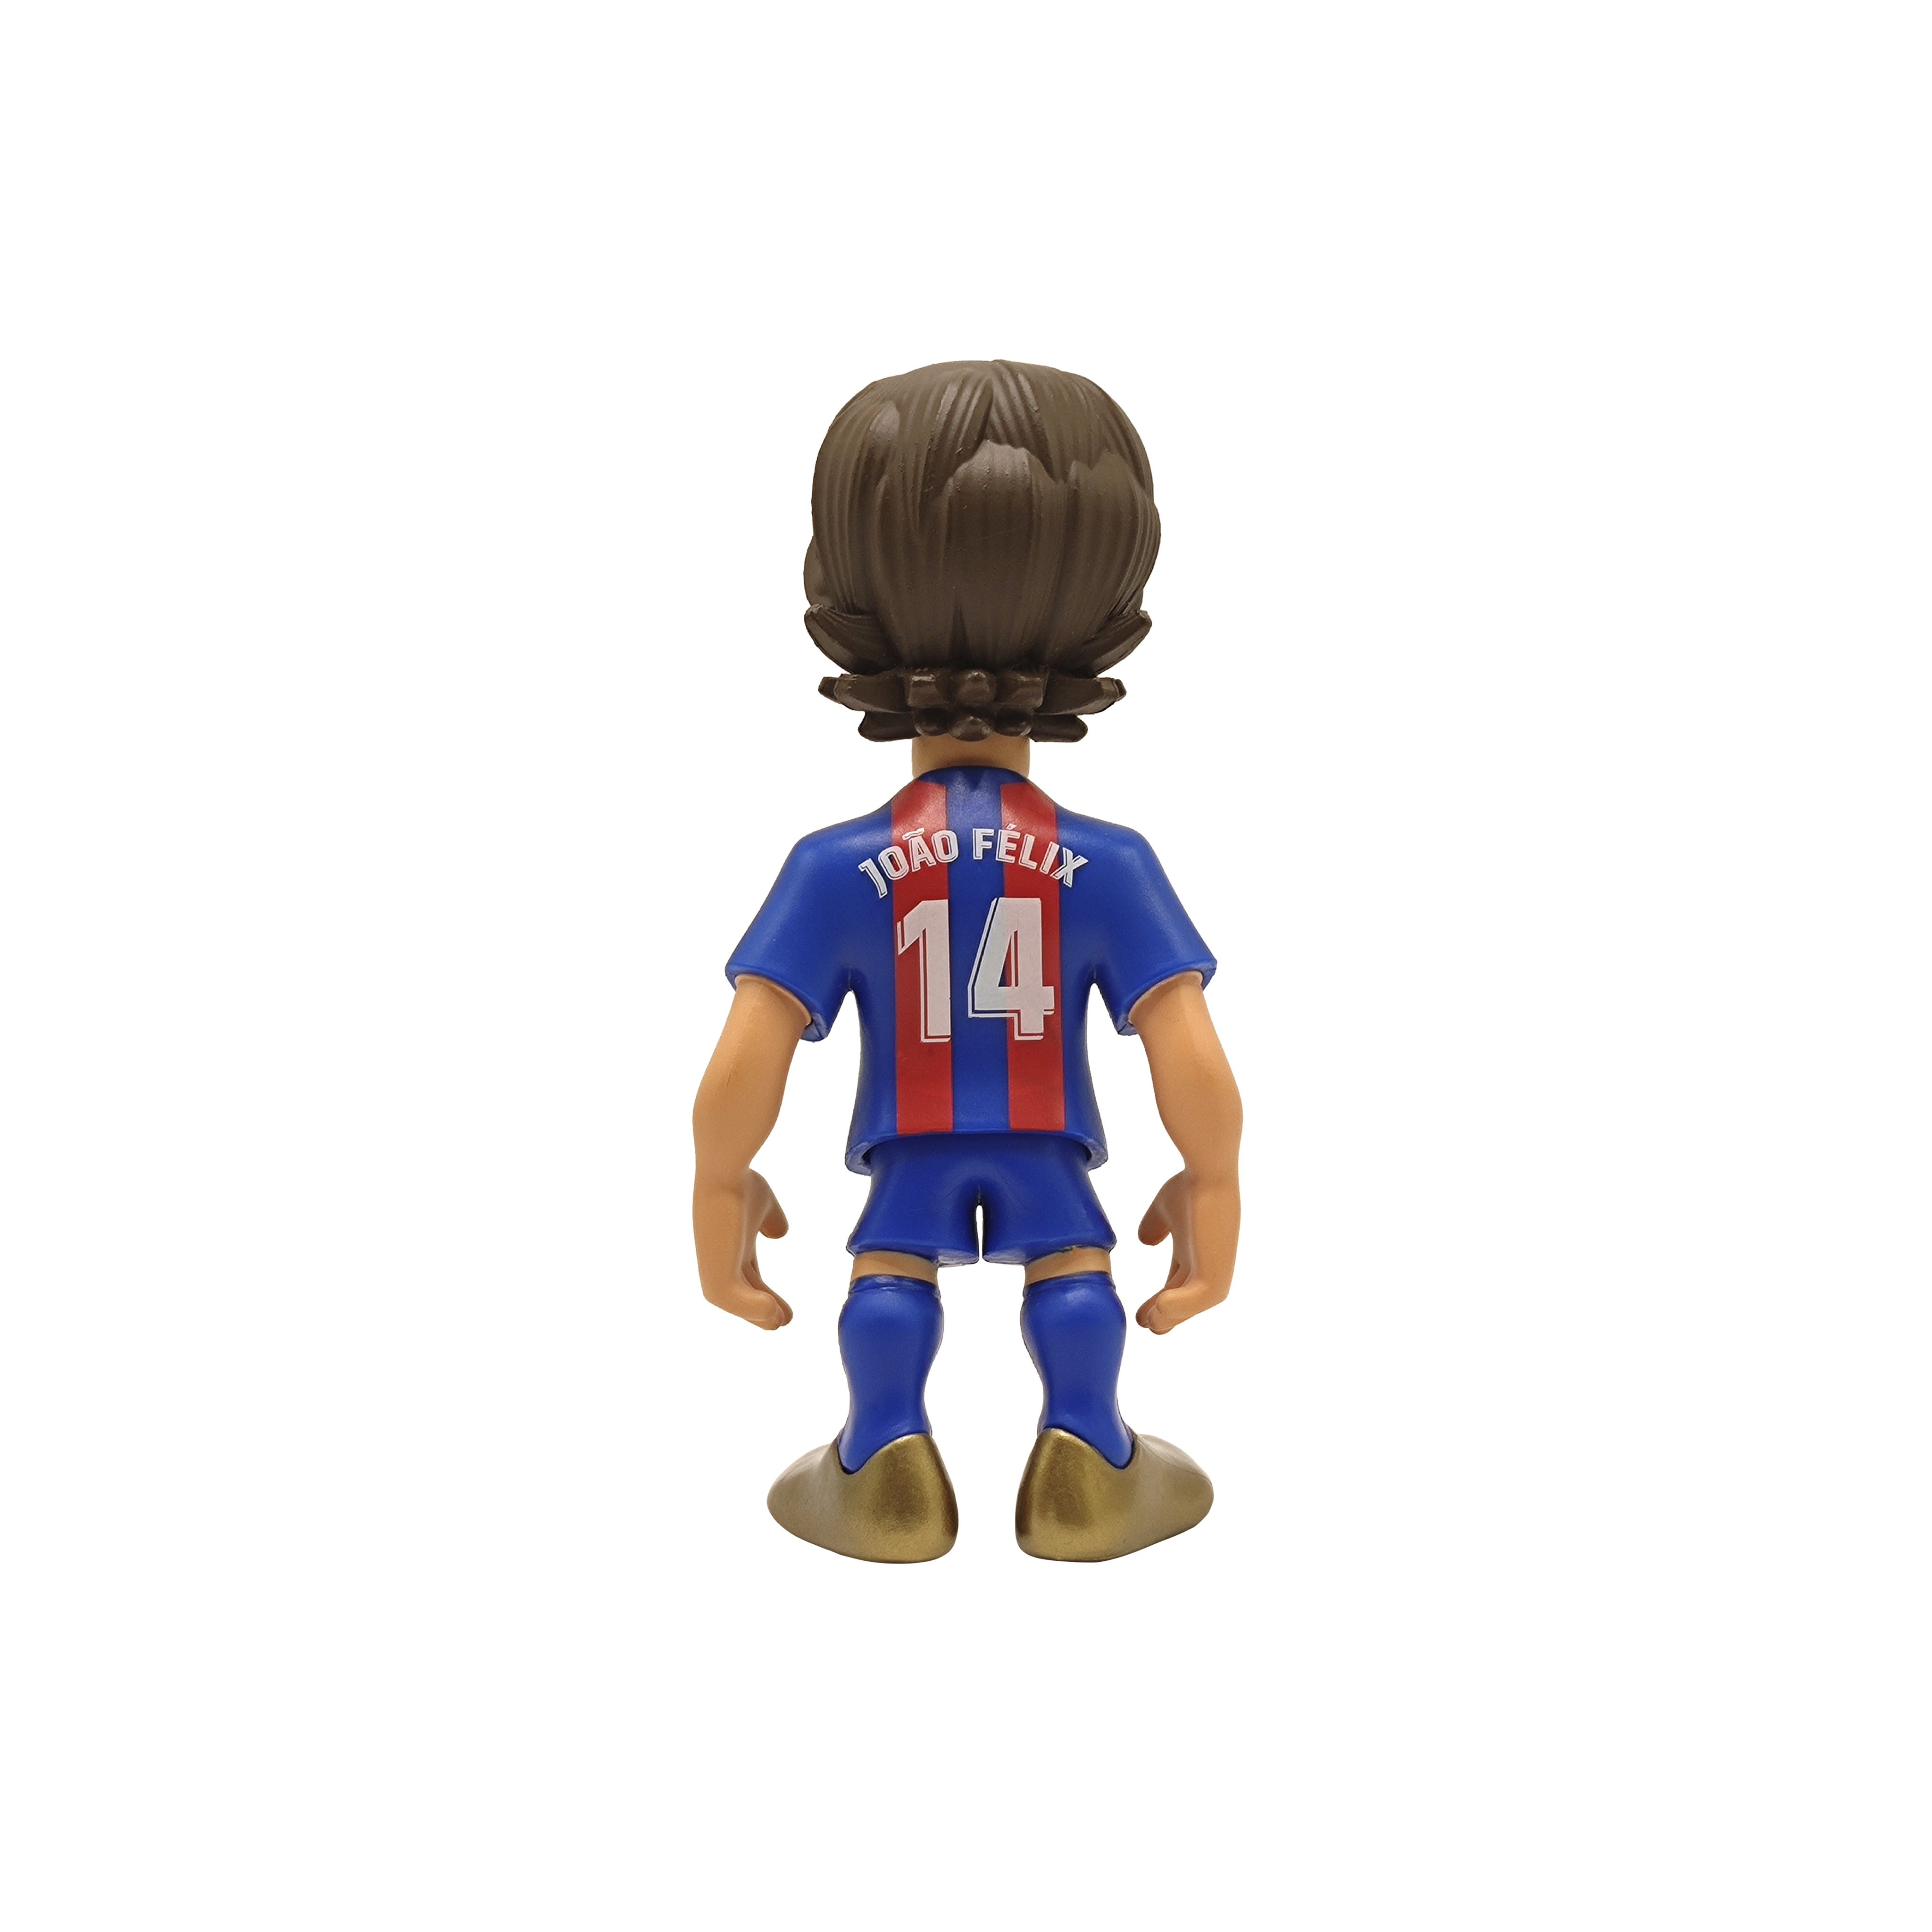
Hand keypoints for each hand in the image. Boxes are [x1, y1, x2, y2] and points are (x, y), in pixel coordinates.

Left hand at [693, 1167, 792, 1329]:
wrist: (723, 1171)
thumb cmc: (740, 1181)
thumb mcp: (764, 1204)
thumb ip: (771, 1221)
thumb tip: (779, 1233)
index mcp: (730, 1244)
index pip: (747, 1275)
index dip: (764, 1291)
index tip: (784, 1307)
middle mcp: (719, 1257)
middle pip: (741, 1292)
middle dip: (760, 1308)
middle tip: (783, 1322)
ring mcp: (714, 1264)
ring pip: (733, 1300)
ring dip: (756, 1314)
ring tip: (778, 1322)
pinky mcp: (714, 1269)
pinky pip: (731, 1298)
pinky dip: (751, 1308)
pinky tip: (772, 1312)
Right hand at [1135, 1169, 1236, 1333]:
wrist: (1208, 1173)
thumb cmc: (1191, 1185)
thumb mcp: (1165, 1209)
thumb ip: (1155, 1226)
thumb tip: (1145, 1240)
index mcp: (1196, 1253)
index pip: (1178, 1284)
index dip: (1160, 1299)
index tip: (1142, 1313)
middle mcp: (1208, 1265)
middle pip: (1184, 1300)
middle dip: (1165, 1314)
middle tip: (1144, 1322)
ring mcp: (1214, 1270)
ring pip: (1191, 1305)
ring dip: (1170, 1316)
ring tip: (1149, 1321)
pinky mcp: (1216, 1271)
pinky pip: (1198, 1299)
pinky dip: (1179, 1308)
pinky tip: (1160, 1306)